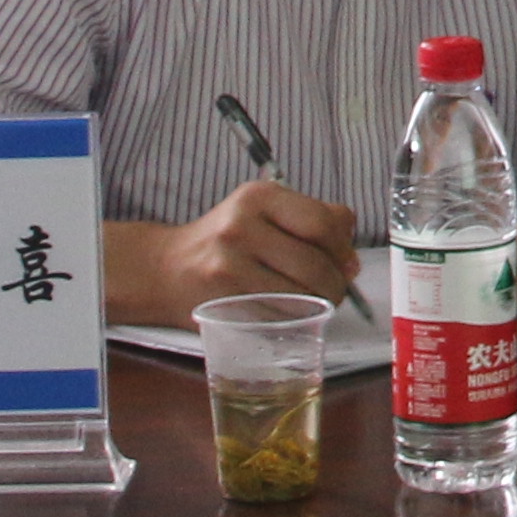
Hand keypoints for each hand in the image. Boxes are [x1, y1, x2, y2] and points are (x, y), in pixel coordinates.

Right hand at [107, 181, 362, 329]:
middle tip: (336, 291)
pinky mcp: (222, 301)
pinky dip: (292, 320)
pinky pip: (277, 317)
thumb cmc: (228, 242)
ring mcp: (229, 264)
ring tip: (314, 304)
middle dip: (336, 284)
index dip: (343, 248)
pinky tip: (287, 314)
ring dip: (318, 306)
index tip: (347, 263)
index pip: (322, 222)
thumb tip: (351, 259)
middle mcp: (242, 225)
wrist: (166, 269)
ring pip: (300, 296)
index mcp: (259, 196)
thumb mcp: (264, 213)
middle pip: (315, 264)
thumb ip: (310, 221)